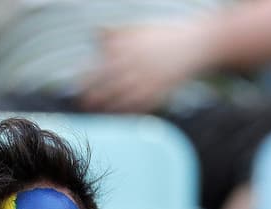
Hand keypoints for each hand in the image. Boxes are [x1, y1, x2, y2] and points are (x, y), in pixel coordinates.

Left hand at [79, 22, 209, 113]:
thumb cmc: (161, 37)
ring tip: (96, 112)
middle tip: (83, 105)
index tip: (76, 88)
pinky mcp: (157, 94)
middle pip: (105, 87)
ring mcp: (145, 81)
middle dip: (91, 98)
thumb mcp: (137, 30)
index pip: (98, 68)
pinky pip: (137, 108)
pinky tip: (117, 115)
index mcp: (126, 49)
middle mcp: (133, 65)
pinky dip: (125, 113)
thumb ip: (114, 34)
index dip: (85, 81)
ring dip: (105, 108)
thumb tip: (94, 31)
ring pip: (119, 100)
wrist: (194, 45)